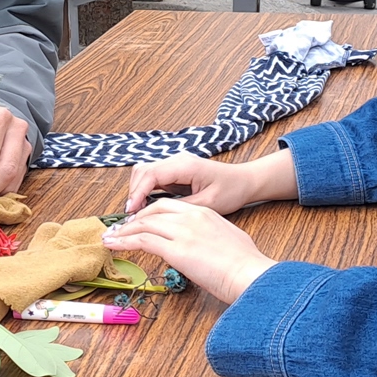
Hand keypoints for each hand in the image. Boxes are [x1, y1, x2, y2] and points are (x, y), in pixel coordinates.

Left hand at [101, 199, 276, 302]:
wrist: (251, 274)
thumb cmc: (245, 265)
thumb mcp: (228, 239)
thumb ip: (211, 237)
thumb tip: (202, 246)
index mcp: (205, 213)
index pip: (168, 205)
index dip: (149, 212)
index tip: (138, 221)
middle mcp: (191, 217)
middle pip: (153, 210)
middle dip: (133, 219)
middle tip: (120, 229)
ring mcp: (183, 232)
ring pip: (144, 224)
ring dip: (123, 231)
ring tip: (109, 238)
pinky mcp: (176, 249)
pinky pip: (142, 241)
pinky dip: (123, 241)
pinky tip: (113, 245)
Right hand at [122, 150, 298, 214]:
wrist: (245, 181)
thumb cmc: (232, 190)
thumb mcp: (208, 204)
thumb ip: (181, 208)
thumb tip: (156, 216)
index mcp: (186, 165)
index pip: (151, 174)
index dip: (137, 193)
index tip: (131, 211)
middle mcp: (177, 160)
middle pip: (142, 170)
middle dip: (133, 192)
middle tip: (132, 216)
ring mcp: (175, 165)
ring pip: (145, 173)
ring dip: (138, 191)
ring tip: (138, 213)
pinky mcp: (176, 172)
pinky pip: (154, 179)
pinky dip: (146, 192)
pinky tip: (148, 208)